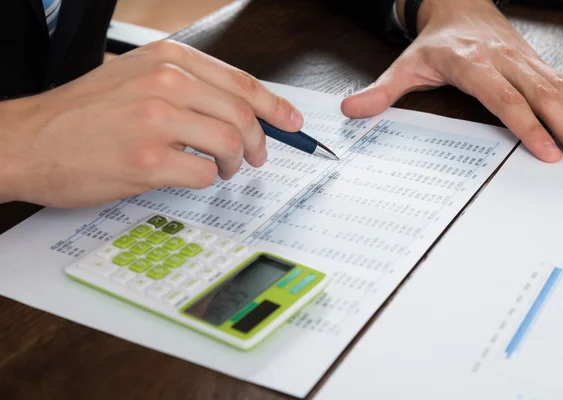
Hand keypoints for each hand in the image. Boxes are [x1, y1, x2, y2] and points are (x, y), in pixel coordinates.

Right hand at [0, 40, 302, 207]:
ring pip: (230, 143)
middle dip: (259, 142)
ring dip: (234, 163)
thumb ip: (186, 87)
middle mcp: (165, 83)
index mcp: (167, 60)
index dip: (275, 106)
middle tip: (257, 158)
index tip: (291, 122)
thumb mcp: (135, 79)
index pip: (241, 82)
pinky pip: (202, 174)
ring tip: (223, 170)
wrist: (28, 140)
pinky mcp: (146, 159)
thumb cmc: (81, 114)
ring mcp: (156, 120)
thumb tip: (237, 109)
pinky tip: (191, 177)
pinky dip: (206, 180)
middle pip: (243, 114)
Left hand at [341, 0, 562, 166]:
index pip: (503, 97)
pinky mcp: (537, 62)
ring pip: (561, 88)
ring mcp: (525, 60)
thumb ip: (382, 91)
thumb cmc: (435, 42)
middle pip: (541, 93)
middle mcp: (504, 60)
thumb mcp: (404, 65)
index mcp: (472, 63)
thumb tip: (351, 109)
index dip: (525, 123)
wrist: (458, 3)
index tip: (545, 150)